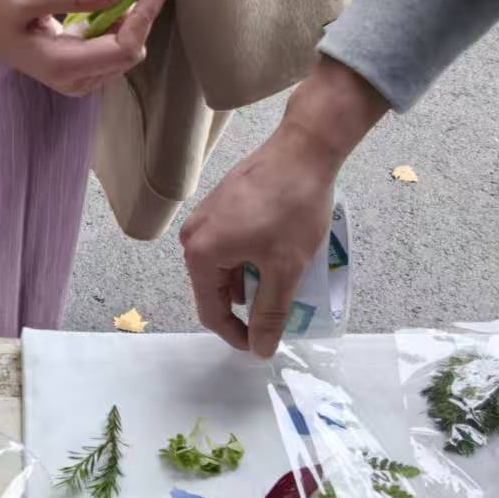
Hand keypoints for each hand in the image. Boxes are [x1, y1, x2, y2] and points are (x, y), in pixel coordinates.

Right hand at [0, 0, 178, 97]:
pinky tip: (111, 3)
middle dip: (143, 15)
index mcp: (64, 66)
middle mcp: (75, 80)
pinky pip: (112, 49)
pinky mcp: (78, 69)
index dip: (146, 15)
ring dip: (133, 18)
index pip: (125, 48)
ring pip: (125, 52)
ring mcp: (77, 78)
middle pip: (130, 52)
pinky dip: (120, 23)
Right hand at [179, 57, 387, 357]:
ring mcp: (204, 217)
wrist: (305, 147)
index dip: (236, 334)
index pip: (211, 311)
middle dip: (245, 304)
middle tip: (279, 308)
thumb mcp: (285, 268)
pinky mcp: (220, 203)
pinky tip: (276, 252)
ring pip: (224, 266)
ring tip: (282, 277)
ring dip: (249, 279)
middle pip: (215, 289)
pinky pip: (228, 244)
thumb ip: (269, 313)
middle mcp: (193, 237)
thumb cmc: (294, 207)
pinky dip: (249, 257)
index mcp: (200, 255)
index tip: (262, 344)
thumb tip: (259, 350)